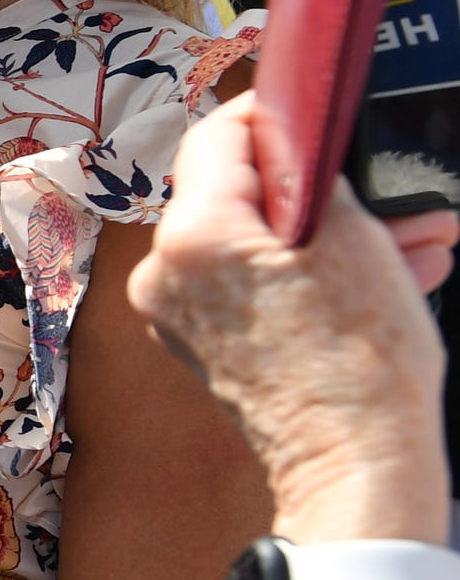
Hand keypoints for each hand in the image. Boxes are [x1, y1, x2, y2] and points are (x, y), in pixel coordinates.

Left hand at [128, 92, 448, 515]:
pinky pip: (257, 288)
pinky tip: (388, 276)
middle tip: (394, 194)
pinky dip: (312, 276)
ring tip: (416, 243)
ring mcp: (179, 316)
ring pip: (259, 246)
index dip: (270, 119)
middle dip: (324, 193)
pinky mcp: (204, 348)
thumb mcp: (353, 237)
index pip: (217, 138)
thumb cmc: (361, 359)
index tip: (311, 114)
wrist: (357, 465)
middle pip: (240, 197)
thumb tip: (299, 150)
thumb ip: (312, 177)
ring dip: (334, 237)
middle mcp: (164, 274)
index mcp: (190, 235)